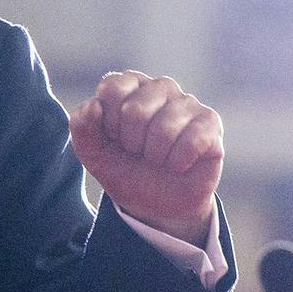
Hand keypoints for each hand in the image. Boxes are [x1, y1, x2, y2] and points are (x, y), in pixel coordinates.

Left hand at [67, 71, 222, 244]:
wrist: (155, 205)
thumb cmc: (125, 170)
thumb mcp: (93, 153)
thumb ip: (82, 127)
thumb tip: (94, 106)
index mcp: (129, 86)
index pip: (112, 88)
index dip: (108, 123)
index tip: (115, 138)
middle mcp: (160, 88)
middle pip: (136, 110)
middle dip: (131, 143)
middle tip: (138, 152)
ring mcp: (188, 103)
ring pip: (165, 127)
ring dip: (155, 155)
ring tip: (158, 159)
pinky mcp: (211, 123)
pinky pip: (193, 140)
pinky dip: (178, 162)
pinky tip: (178, 164)